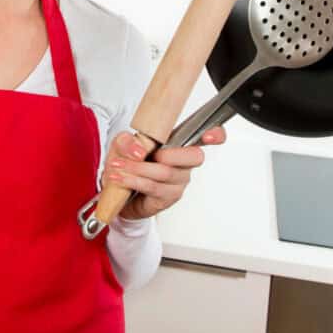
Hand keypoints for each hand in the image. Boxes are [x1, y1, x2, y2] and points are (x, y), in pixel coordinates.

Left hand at [101, 126, 226, 220]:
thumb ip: (126, 141)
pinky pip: (154, 187)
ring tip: (118, 166)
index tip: (210, 135)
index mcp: (178, 143)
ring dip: (139, 169)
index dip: (215, 135)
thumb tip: (139, 148)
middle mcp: (184, 162)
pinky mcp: (169, 197)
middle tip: (149, 154)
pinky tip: (121, 178)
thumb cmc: (126, 164)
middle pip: (195, 157)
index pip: (208, 137)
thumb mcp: (120, 146)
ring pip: (166, 172)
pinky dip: (135, 181)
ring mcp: (179, 181)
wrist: (117, 192)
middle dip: (172, 154)